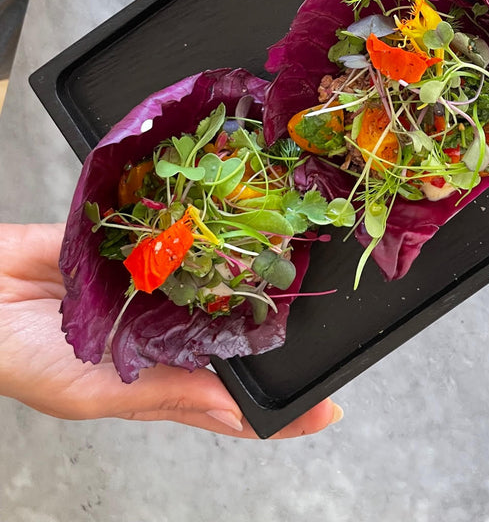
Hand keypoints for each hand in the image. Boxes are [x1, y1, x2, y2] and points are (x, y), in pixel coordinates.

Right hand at [0, 223, 340, 437]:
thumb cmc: (23, 357)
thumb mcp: (98, 391)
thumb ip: (171, 395)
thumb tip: (240, 415)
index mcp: (161, 368)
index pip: (230, 388)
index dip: (275, 397)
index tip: (329, 399)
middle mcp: (164, 321)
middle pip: (230, 316)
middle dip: (269, 307)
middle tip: (315, 292)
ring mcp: (150, 275)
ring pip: (210, 265)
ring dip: (238, 253)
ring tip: (287, 241)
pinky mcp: (131, 235)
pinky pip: (171, 224)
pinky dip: (192, 216)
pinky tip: (226, 203)